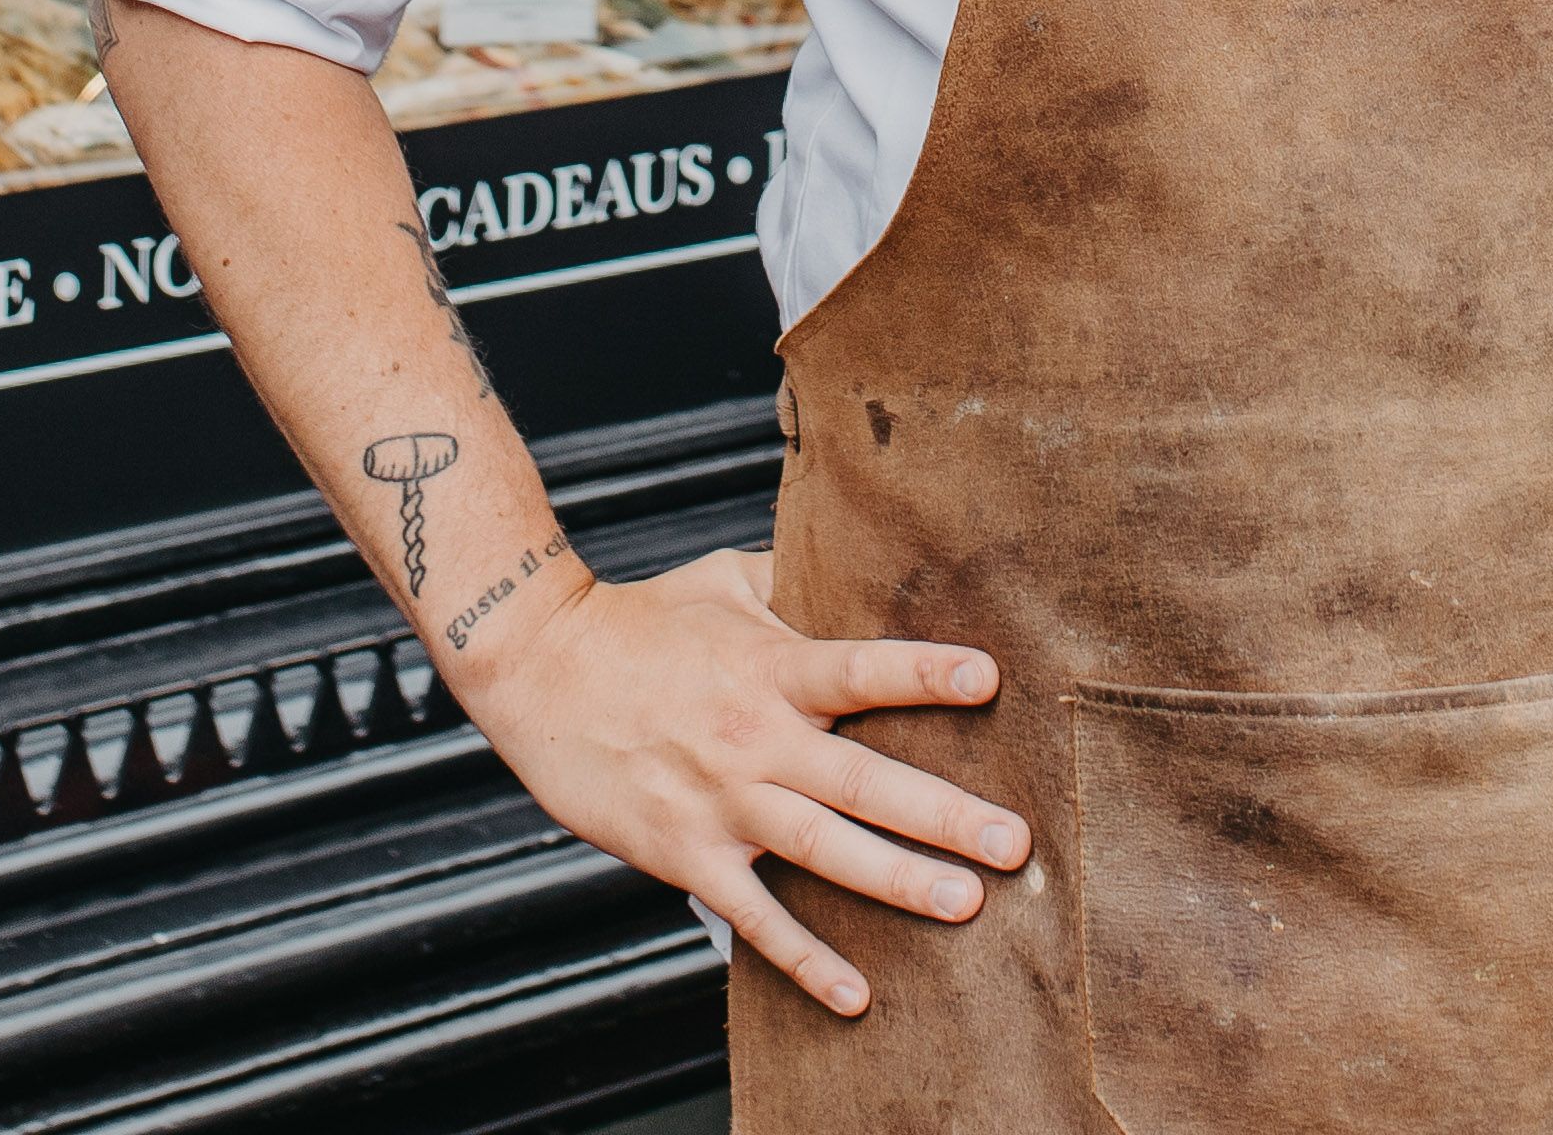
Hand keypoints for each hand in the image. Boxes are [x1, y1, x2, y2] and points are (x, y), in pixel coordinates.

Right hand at [443, 543, 1031, 1016]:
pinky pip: (752, 914)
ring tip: (965, 904)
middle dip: (944, 814)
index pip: (860, 669)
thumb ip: (799, 578)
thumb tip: (863, 558)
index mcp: (770, 666)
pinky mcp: (684, 852)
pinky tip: (854, 993)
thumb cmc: (637, 619)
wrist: (537, 667)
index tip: (990, 679)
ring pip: (822, 848)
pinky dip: (802, 957)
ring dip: (896, 880)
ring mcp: (721, 800)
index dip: (924, 672)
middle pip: (863, 779)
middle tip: (1016, 844)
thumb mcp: (725, 579)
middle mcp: (754, 736)